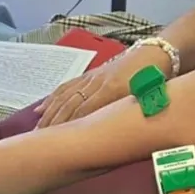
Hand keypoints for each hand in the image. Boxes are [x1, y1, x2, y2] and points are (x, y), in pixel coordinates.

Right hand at [34, 45, 169, 127]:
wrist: (157, 53)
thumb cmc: (155, 79)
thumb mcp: (147, 98)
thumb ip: (128, 113)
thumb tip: (112, 132)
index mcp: (112, 89)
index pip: (83, 111)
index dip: (68, 125)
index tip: (53, 140)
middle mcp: (98, 83)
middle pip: (70, 104)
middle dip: (53, 121)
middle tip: (38, 138)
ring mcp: (93, 77)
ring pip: (66, 95)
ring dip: (50, 111)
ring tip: (37, 126)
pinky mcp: (92, 74)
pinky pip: (69, 85)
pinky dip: (54, 96)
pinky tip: (42, 106)